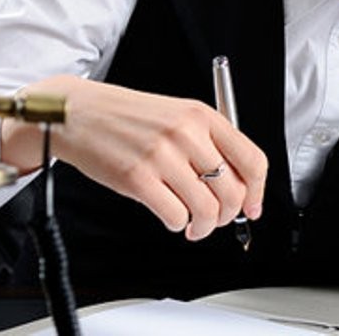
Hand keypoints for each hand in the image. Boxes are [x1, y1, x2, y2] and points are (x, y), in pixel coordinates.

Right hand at [0, 76, 266, 241]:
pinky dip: (178, 224)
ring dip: (203, 226)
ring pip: (206, 209)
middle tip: (215, 220)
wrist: (80, 112)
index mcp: (203, 116)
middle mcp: (187, 133)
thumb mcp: (177, 115)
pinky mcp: (138, 178)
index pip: (252, 160)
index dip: (258, 191)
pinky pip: (176, 216)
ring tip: (193, 225)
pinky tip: (171, 216)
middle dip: (227, 216)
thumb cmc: (128, 117)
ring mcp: (163, 156)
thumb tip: (237, 186)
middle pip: (232, 191)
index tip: (253, 207)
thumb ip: (209, 144)